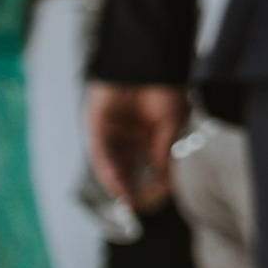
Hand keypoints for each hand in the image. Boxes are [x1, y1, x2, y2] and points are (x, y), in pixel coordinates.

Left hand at [86, 82, 185, 213]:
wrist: (147, 61)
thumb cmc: (165, 88)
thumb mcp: (171, 125)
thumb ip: (162, 154)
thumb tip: (164, 183)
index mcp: (149, 131)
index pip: (148, 162)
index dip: (151, 181)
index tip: (156, 199)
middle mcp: (129, 132)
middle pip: (127, 165)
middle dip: (130, 185)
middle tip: (135, 206)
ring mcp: (111, 129)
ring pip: (112, 161)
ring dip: (117, 180)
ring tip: (125, 198)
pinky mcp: (95, 124)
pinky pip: (99, 150)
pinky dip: (106, 168)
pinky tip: (115, 181)